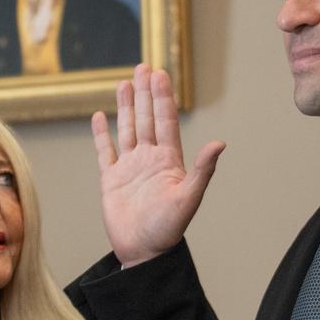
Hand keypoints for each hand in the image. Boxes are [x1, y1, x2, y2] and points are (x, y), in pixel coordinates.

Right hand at [91, 64, 224, 266]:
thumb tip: (219, 144)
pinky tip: (100, 117)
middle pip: (147, 118)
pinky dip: (102, 134)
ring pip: (127, 129)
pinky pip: (105, 151)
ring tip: (124, 83)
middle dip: (145, 93)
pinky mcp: (111, 180)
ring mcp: (129, 168)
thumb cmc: (168, 229)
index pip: (165, 121)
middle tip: (144, 67)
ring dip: (126, 107)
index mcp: (168, 160)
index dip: (162, 97)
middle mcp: (149, 159)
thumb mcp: (188, 199)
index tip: (159, 74)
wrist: (143, 251)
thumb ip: (202, 170)